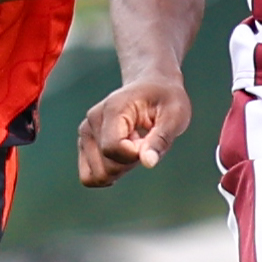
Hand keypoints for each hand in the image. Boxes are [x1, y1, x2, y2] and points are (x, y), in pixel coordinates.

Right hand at [77, 78, 192, 187]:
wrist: (153, 85)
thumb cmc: (166, 99)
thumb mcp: (175, 116)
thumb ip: (161, 139)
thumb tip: (148, 163)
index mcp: (113, 109)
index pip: (113, 149)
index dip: (135, 154)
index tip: (149, 140)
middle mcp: (92, 121)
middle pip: (105, 167)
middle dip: (130, 163)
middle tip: (144, 142)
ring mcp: (86, 132)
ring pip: (98, 175)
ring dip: (121, 168)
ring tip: (134, 144)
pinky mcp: (85, 142)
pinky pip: (90, 176)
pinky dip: (110, 172)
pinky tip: (124, 155)